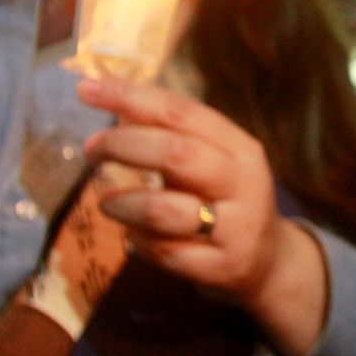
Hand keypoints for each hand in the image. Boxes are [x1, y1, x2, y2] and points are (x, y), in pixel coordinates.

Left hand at [78, 77, 325, 355]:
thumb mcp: (208, 162)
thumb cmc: (225, 201)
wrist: (269, 262)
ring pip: (162, 209)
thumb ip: (167, 134)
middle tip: (91, 149)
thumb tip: (108, 95)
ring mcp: (237, 227)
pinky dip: (138, 243)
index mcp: (240, 147)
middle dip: (123, 145)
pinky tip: (136, 238)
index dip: (132, 98)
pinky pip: (164, 252)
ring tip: (108, 203)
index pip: (182, 113)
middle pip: (176, 153)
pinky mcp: (223, 266)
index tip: (86, 89)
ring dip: (123, 203)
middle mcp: (244, 182)